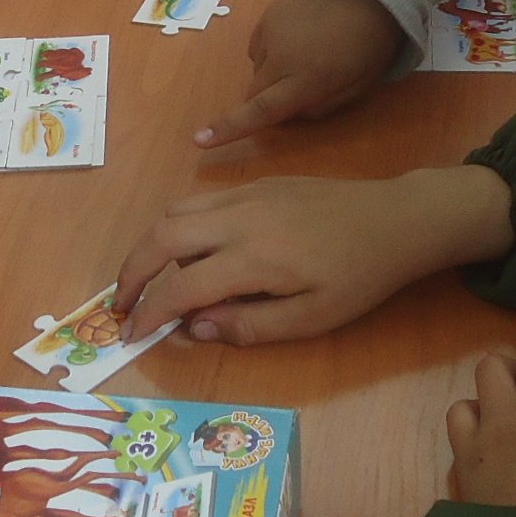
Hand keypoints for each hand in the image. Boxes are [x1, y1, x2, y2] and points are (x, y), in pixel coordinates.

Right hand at [112, 165, 508, 343]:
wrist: (394, 219)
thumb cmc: (359, 276)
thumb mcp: (314, 318)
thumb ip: (252, 326)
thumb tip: (196, 327)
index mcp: (254, 257)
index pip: (181, 286)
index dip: (150, 313)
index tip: (132, 334)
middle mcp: (239, 218)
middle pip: (162, 236)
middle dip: (131, 271)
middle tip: (121, 305)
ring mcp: (246, 193)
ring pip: (175, 210)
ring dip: (150, 245)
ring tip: (148, 279)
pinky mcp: (256, 182)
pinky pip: (200, 198)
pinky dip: (177, 224)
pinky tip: (187, 250)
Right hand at [201, 0, 404, 144]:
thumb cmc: (369, 44)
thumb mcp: (358, 85)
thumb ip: (322, 106)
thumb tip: (290, 113)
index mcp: (307, 78)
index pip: (261, 110)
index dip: (230, 128)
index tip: (200, 141)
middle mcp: (281, 57)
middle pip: (253, 93)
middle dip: (267, 101)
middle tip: (302, 88)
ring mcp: (271, 32)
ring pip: (258, 70)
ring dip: (273, 74)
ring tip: (307, 55)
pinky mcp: (267, 15)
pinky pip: (258, 47)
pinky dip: (272, 52)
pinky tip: (298, 38)